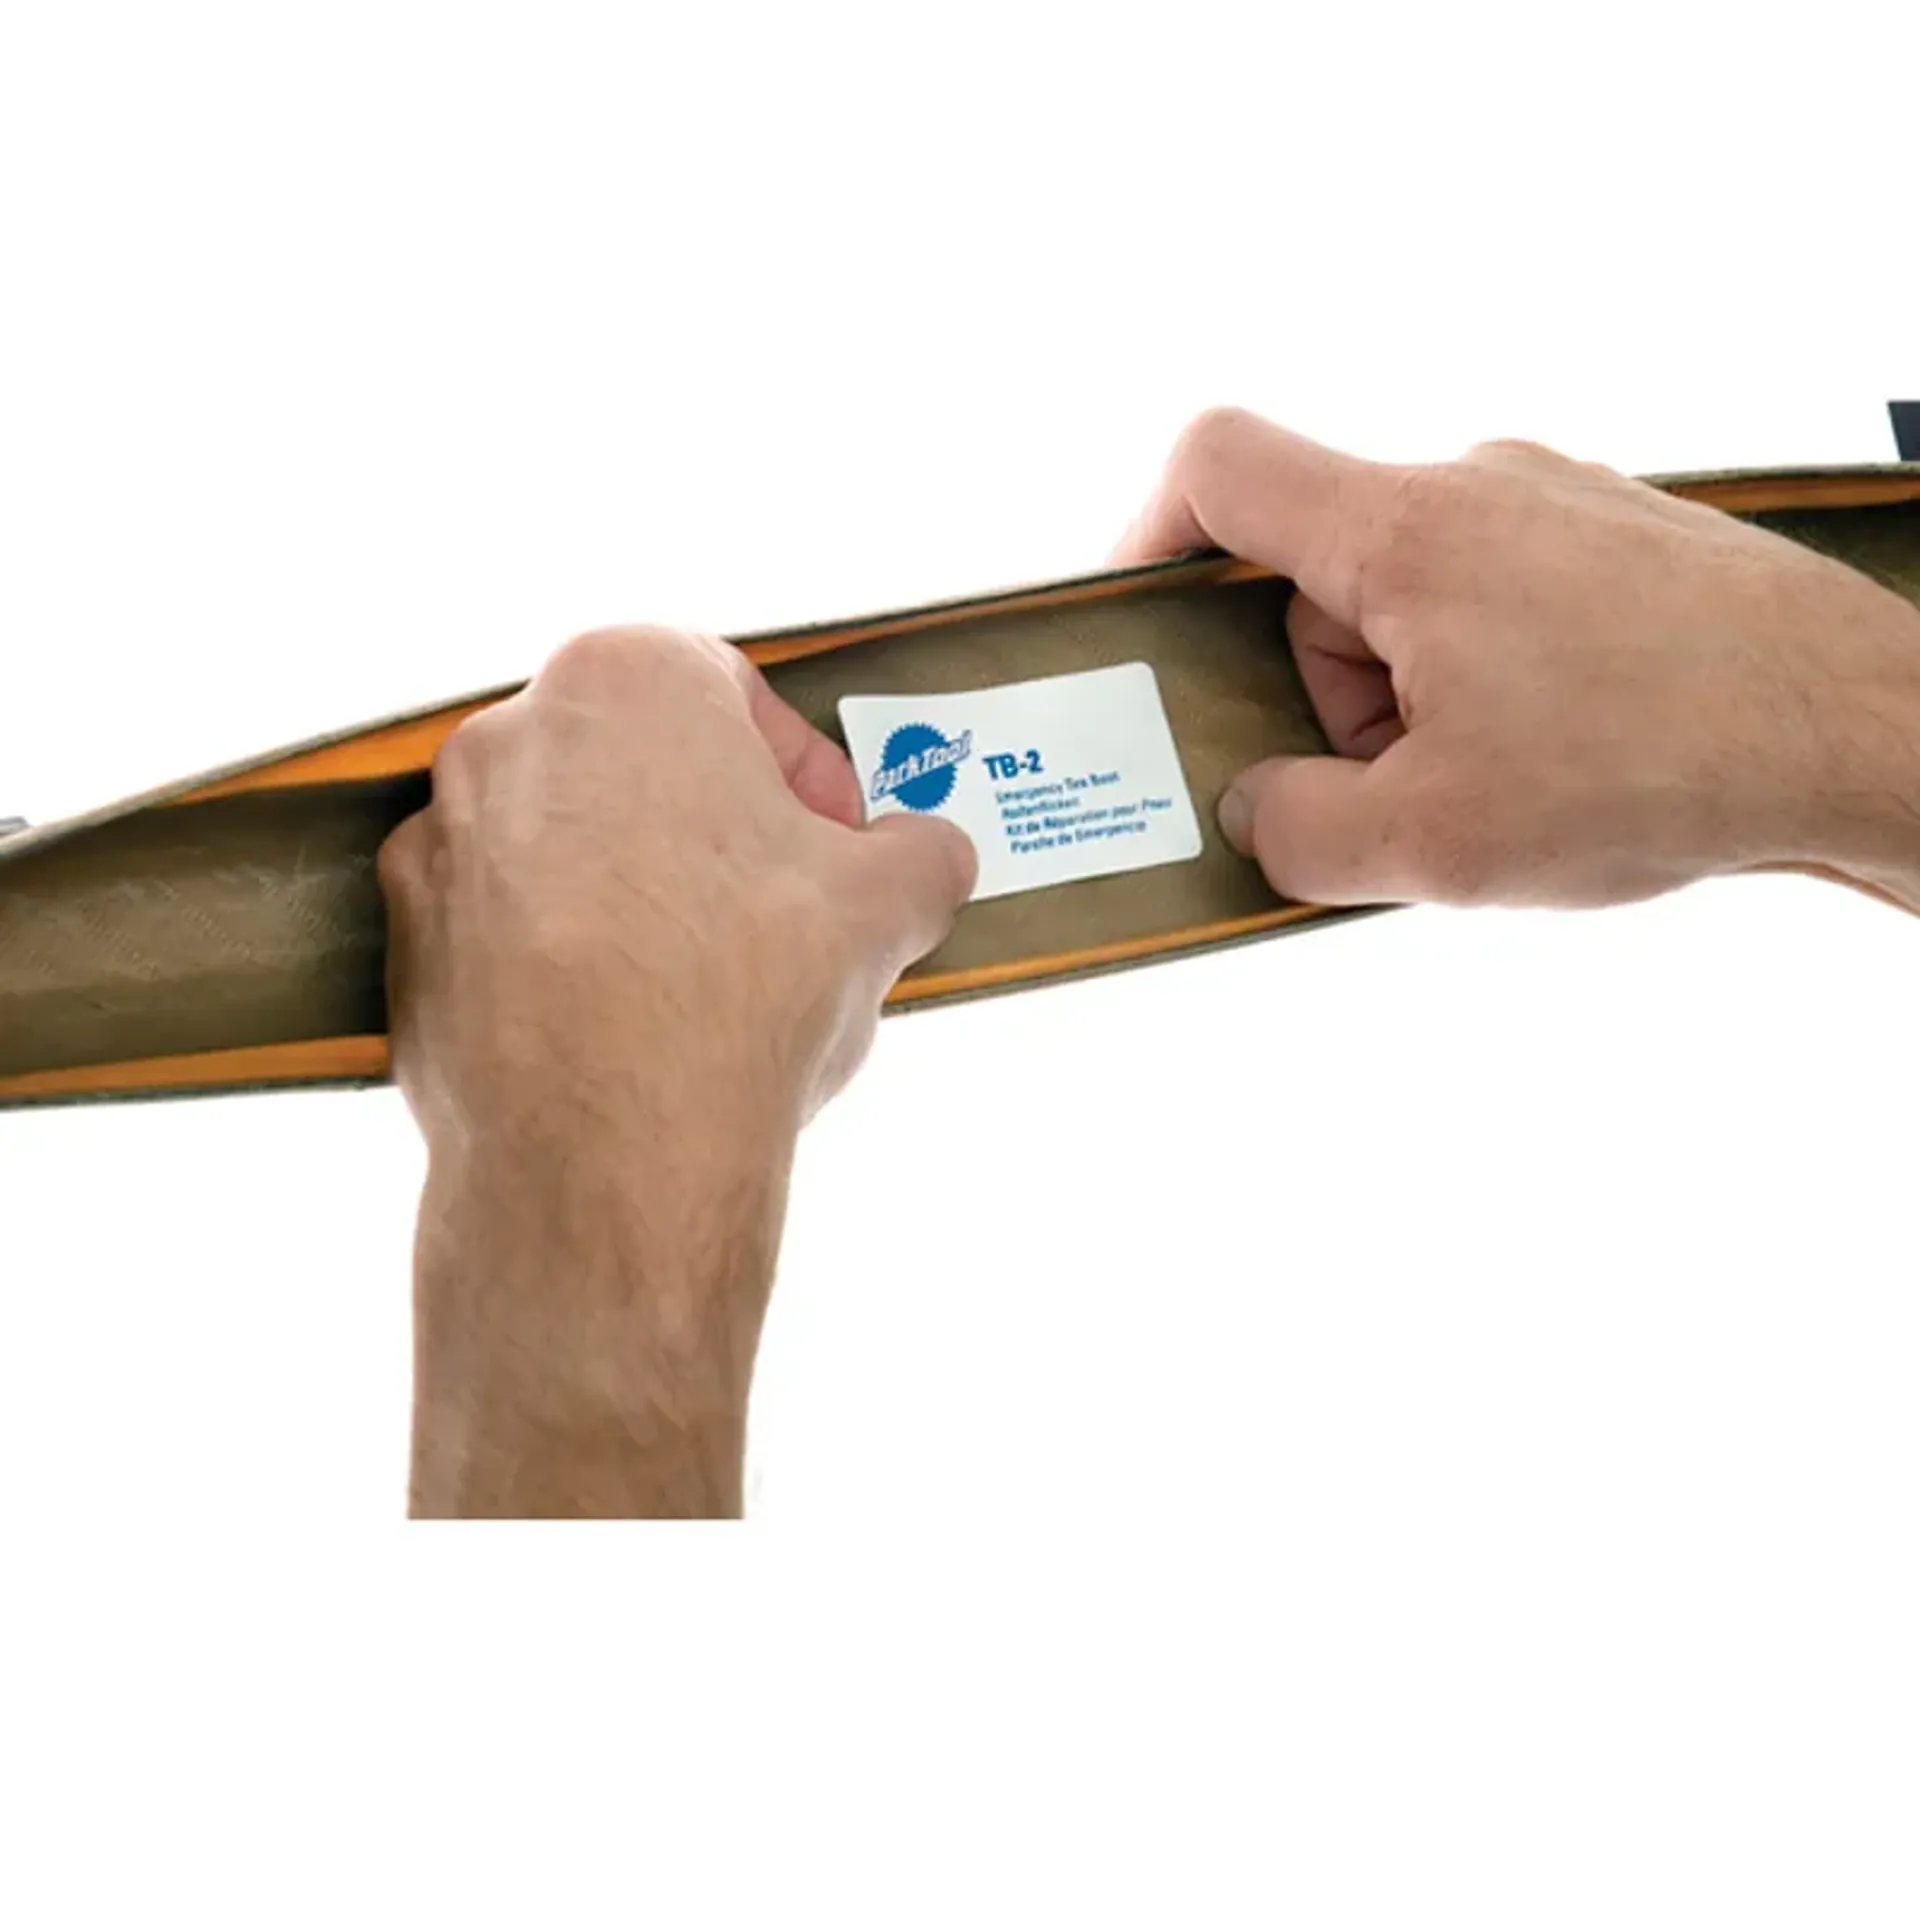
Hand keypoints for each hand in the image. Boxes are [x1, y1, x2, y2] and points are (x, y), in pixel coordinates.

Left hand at [379, 626, 973, 1515]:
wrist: (609, 1153)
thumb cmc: (744, 992)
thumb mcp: (888, 904)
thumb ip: (920, 854)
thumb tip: (929, 857)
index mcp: (628, 679)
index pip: (736, 694)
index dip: (805, 776)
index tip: (837, 842)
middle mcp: (511, 736)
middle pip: (644, 768)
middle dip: (716, 832)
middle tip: (781, 914)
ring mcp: (441, 842)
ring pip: (569, 847)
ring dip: (637, 894)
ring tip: (705, 986)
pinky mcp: (408, 944)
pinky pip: (505, 931)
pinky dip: (561, 961)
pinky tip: (627, 1031)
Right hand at [1117, 409, 1919, 910]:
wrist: (1865, 732)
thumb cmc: (1661, 764)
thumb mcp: (1434, 845)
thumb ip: (1296, 833)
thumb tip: (1252, 813)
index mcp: (1402, 535)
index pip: (1222, 465)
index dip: (1151, 534)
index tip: (1152, 620)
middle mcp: (1475, 487)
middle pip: (1319, 570)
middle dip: (1322, 689)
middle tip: (1388, 785)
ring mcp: (1555, 503)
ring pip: (1412, 595)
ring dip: (1412, 696)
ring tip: (1497, 784)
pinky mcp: (1616, 538)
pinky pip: (1496, 598)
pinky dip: (1487, 679)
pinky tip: (1555, 758)